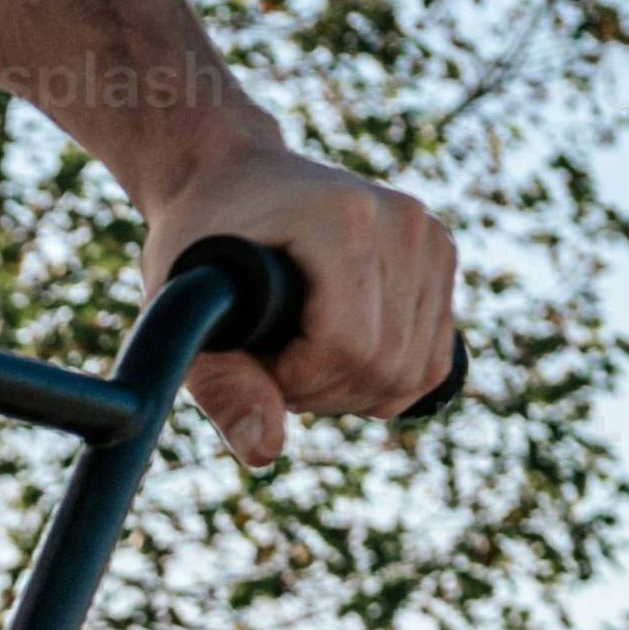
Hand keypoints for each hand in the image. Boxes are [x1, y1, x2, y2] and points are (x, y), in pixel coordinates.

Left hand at [132, 142, 456, 464]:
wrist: (232, 178)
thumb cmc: (198, 243)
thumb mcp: (187, 310)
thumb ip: (221, 384)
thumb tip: (264, 451)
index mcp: (344, 218)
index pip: (348, 346)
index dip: (295, 380)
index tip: (252, 357)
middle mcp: (403, 221)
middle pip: (384, 367)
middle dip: (320, 391)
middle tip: (268, 361)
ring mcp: (430, 237)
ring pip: (412, 374)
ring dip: (348, 391)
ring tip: (297, 354)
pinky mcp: (441, 259)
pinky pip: (431, 362)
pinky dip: (381, 382)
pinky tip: (334, 356)